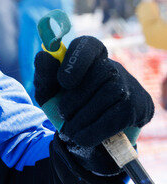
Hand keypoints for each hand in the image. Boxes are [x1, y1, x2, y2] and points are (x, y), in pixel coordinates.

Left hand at [34, 36, 153, 173]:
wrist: (89, 132)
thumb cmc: (66, 103)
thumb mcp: (49, 90)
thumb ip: (44, 73)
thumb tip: (45, 55)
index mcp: (88, 56)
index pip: (88, 45)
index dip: (77, 60)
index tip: (63, 82)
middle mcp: (112, 66)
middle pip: (102, 71)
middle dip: (77, 97)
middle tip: (62, 114)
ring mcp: (129, 85)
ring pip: (111, 93)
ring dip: (85, 115)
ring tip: (69, 130)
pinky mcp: (139, 106)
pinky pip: (119, 115)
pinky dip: (96, 129)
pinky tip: (82, 138)